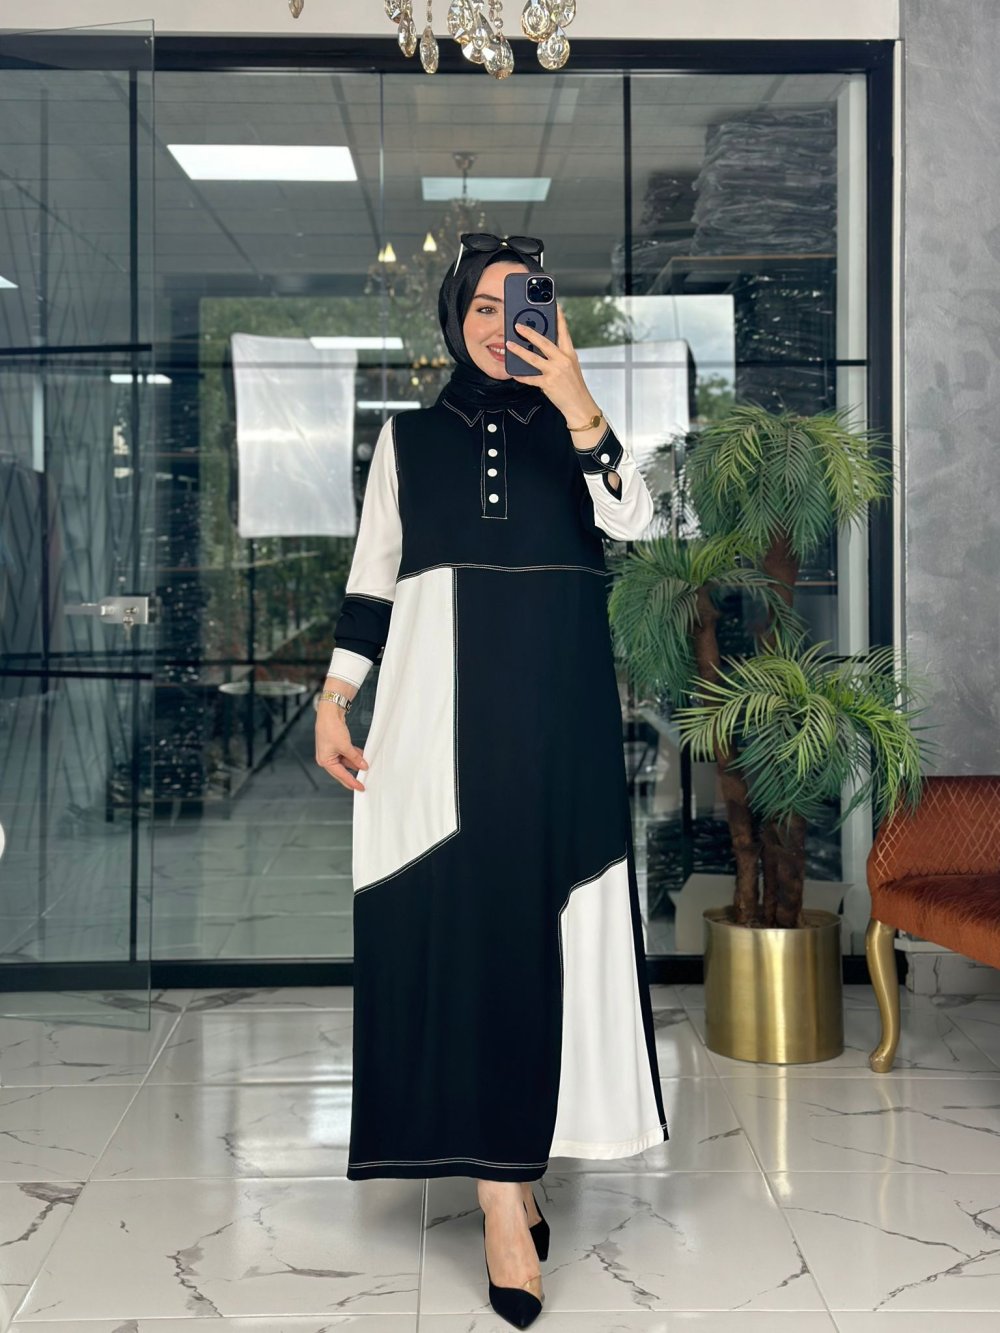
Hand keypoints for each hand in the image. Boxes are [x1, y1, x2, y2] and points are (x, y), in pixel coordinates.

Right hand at [315, 707, 368, 791]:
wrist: (329, 712)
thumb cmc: (331, 728)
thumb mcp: (346, 746)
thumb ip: (355, 758)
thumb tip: (363, 766)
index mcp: (325, 761)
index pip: (341, 775)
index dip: (352, 782)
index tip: (361, 787)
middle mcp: (326, 758)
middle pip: (342, 771)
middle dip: (353, 776)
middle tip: (363, 783)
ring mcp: (330, 751)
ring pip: (345, 762)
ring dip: (355, 764)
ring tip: (365, 768)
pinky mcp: (335, 745)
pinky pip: (346, 754)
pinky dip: (353, 756)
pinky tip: (362, 757)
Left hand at [506, 304, 598, 425]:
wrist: (580, 405)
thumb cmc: (574, 386)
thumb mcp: (571, 366)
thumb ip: (559, 356)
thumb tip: (542, 347)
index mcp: (570, 354)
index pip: (564, 332)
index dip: (559, 318)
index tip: (555, 306)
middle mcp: (563, 360)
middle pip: (544, 342)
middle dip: (530, 332)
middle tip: (518, 326)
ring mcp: (555, 372)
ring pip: (534, 358)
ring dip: (519, 351)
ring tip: (509, 344)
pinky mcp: (548, 383)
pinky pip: (531, 378)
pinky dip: (521, 376)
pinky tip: (514, 373)